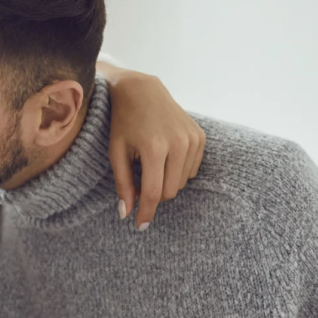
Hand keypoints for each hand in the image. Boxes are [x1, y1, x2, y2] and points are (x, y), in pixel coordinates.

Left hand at [104, 67, 205, 228]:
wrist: (142, 90)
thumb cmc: (123, 122)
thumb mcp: (116, 153)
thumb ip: (123, 184)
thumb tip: (126, 213)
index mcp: (155, 148)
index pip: (154, 192)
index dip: (146, 213)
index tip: (140, 227)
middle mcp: (178, 143)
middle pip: (169, 191)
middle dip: (153, 195)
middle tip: (137, 184)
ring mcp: (193, 139)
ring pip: (180, 183)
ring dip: (164, 183)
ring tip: (148, 167)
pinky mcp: (200, 137)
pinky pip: (190, 171)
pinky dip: (176, 172)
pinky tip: (163, 158)